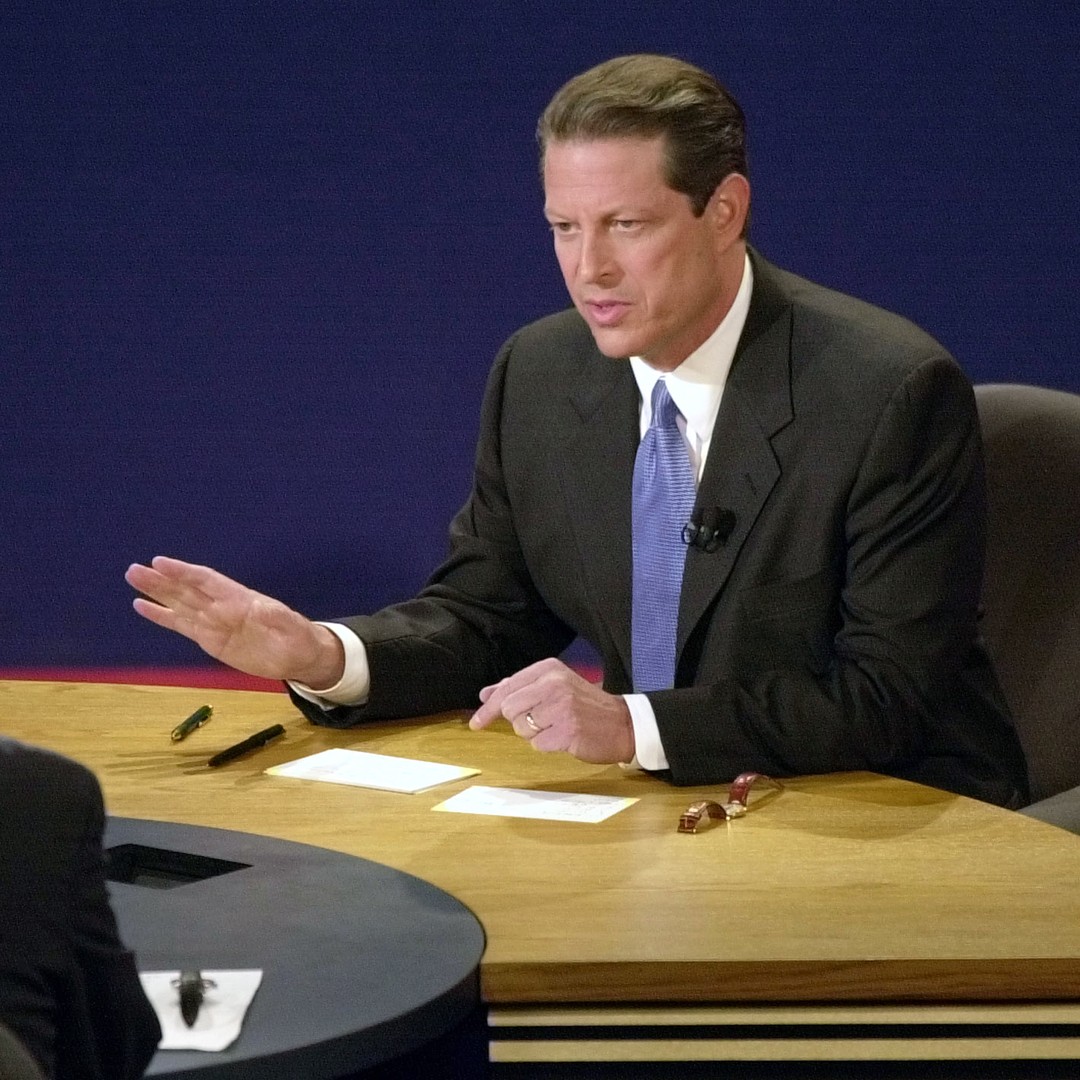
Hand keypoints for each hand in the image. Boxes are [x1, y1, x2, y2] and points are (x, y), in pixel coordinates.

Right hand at [124, 556, 344, 687]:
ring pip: (180, 604)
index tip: (161, 562)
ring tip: (133, 579)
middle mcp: (222, 607)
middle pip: (187, 590)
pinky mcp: (210, 639)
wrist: (299, 656)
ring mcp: (214, 622)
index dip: (185, 572)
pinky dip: (162, 616)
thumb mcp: (292, 626)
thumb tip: (263, 608)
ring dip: (157, 593)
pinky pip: (181, 625)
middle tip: (134, 570)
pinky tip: (142, 607)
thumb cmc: (298, 637)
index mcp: (241, 600)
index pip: (207, 582)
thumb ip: (277, 618)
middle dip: (162, 580)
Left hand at [469, 658, 633, 763]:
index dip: (488, 709)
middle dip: (519, 721)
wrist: (623, 723)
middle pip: (509, 709)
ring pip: (521, 728)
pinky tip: (564, 737)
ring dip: (535, 733)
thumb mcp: (554, 686)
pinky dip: (547, 745)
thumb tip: (485, 694)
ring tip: (557, 726)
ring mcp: (561, 707)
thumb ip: (519, 688)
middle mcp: (554, 684)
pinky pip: (537, 744)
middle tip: (542, 722)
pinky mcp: (567, 731)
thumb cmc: (585, 706)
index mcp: (549, 669)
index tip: (476, 723)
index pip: (507, 688)